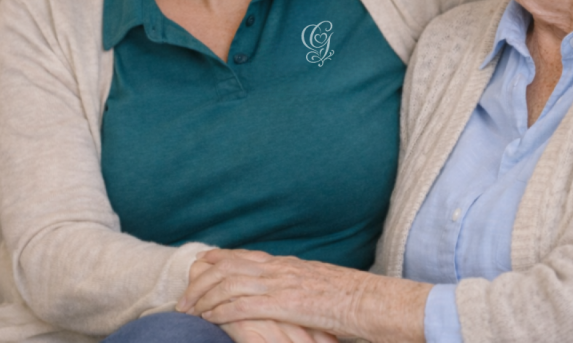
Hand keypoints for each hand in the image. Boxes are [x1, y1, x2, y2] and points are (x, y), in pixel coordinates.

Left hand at [179, 249, 428, 342]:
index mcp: (294, 267)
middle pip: (230, 265)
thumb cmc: (366, 306)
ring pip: (230, 282)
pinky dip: (219, 309)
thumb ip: (306, 294)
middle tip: (181, 297)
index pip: (245, 256)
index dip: (217, 261)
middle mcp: (286, 269)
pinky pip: (244, 304)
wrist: (391, 305)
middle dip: (201, 280)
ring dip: (203, 296)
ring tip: (185, 310)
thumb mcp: (329, 295)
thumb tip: (296, 303)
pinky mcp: (291, 303)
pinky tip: (205, 317)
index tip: (197, 270)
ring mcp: (287, 284)